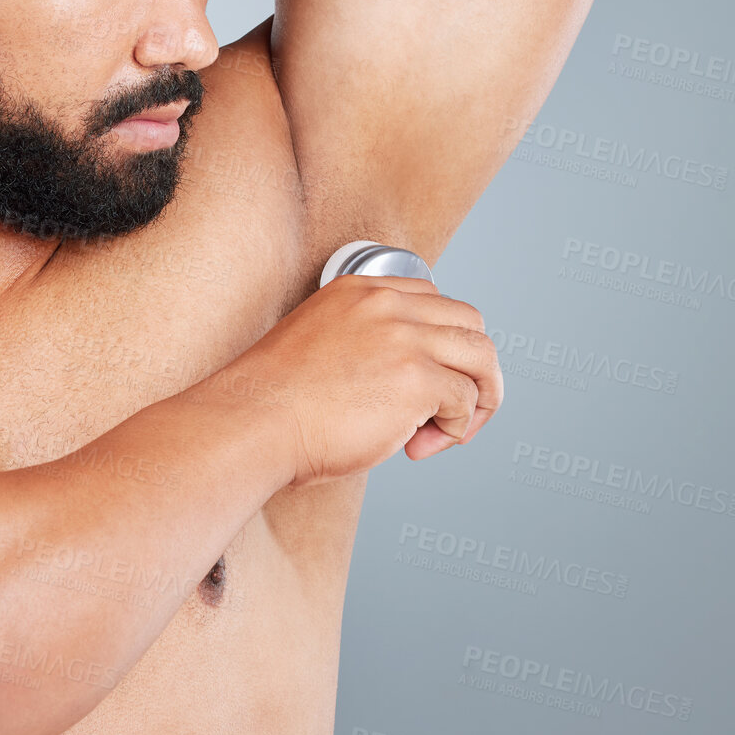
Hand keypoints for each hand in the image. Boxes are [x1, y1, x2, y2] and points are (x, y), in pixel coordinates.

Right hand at [246, 273, 502, 486]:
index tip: (424, 382)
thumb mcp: (322, 345)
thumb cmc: (274, 402)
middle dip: (471, 370)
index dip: (439, 347)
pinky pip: (466, 401)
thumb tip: (410, 381)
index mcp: (358, 290)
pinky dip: (455, 429)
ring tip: (446, 429)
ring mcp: (404, 337)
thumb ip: (367, 344)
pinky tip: (417, 444)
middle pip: (469, 323)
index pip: (433, 301)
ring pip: (482, 357)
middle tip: (447, 411)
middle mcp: (386, 303)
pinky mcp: (417, 378)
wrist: (252, 422)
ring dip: (476, 399)